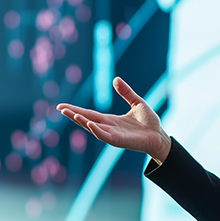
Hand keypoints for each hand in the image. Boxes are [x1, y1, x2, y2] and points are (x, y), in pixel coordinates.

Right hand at [57, 77, 171, 163]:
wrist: (160, 136)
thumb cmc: (149, 122)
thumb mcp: (136, 102)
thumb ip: (126, 92)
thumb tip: (115, 79)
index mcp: (110, 120)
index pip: (88, 113)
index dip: (75, 109)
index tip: (61, 106)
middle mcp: (108, 127)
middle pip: (86, 120)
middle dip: (72, 115)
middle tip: (60, 109)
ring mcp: (112, 135)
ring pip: (92, 128)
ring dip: (81, 122)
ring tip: (71, 114)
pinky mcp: (119, 141)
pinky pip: (104, 136)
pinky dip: (96, 130)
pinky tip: (89, 124)